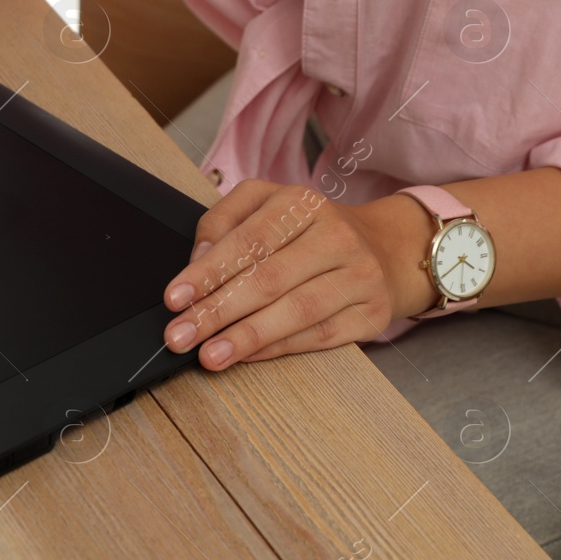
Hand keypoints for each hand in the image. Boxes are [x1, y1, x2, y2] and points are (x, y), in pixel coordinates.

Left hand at [160, 181, 437, 369]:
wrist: (385, 249)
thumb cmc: (308, 231)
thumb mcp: (265, 206)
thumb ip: (224, 222)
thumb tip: (197, 259)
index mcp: (301, 203)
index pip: (248, 240)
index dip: (208, 272)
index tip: (175, 297)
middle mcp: (335, 236)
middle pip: (268, 278)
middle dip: (217, 312)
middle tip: (180, 336)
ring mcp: (359, 276)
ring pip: (296, 311)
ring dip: (246, 337)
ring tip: (209, 355)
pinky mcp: (372, 313)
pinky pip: (320, 336)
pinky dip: (279, 348)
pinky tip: (247, 356)